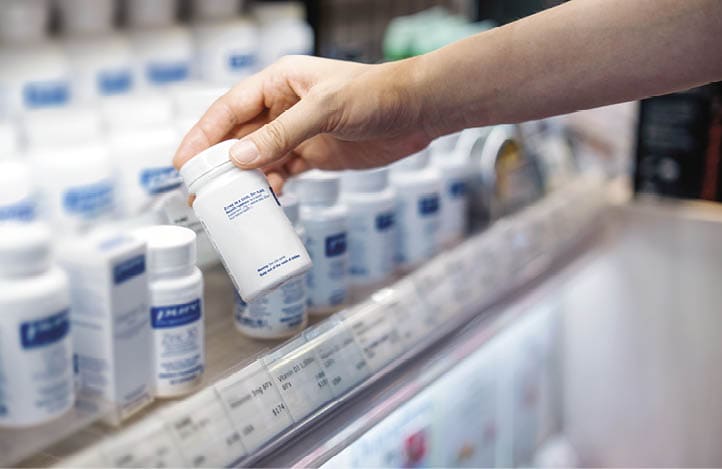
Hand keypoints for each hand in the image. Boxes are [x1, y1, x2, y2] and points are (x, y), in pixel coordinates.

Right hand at [173, 55, 433, 192]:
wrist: (416, 113)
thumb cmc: (374, 95)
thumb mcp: (325, 110)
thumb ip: (282, 134)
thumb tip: (239, 158)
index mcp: (278, 83)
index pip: (229, 108)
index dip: (203, 134)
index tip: (183, 160)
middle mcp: (283, 107)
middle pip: (239, 136)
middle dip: (218, 163)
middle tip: (199, 192)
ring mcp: (298, 132)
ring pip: (259, 157)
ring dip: (244, 179)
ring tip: (228, 203)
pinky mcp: (314, 154)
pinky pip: (282, 171)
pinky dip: (271, 185)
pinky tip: (266, 198)